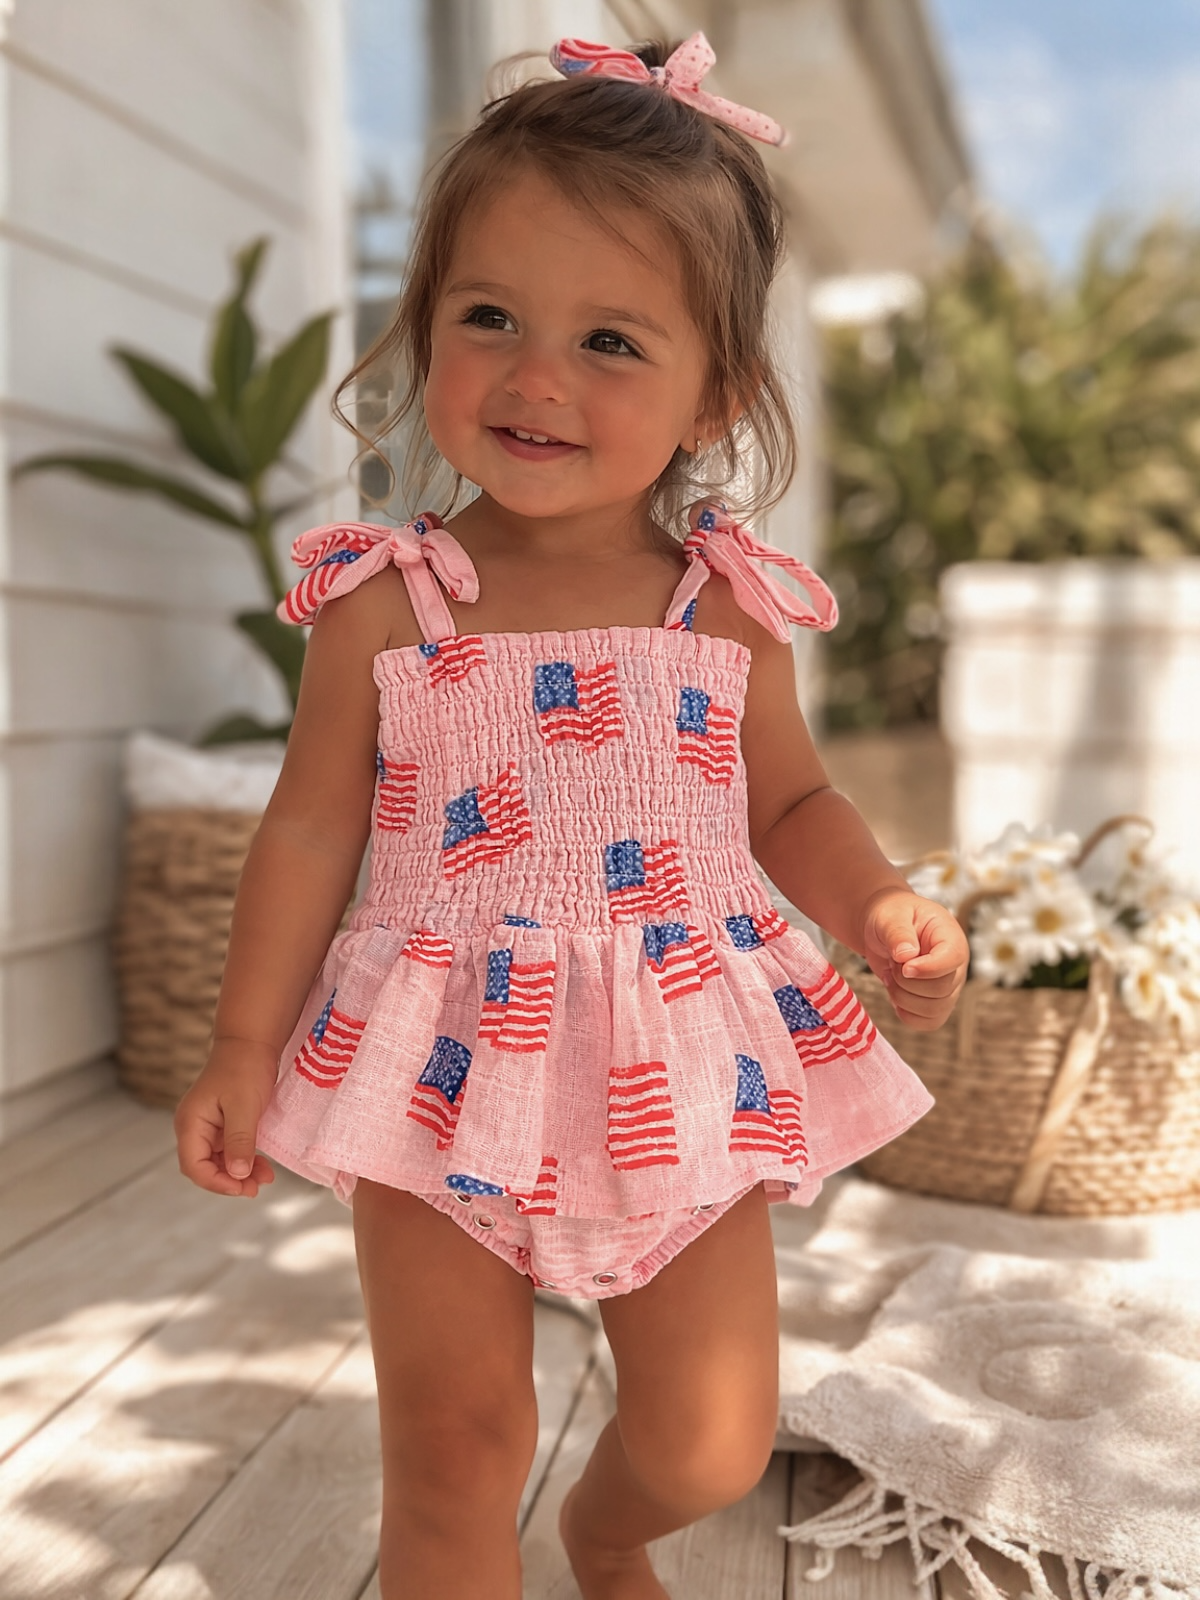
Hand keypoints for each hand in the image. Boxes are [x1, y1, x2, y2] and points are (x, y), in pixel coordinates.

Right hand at [174, 1038, 278, 1196]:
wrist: (252, 1041)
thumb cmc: (245, 1067)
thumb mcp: (244, 1107)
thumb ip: (239, 1141)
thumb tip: (237, 1174)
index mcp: (191, 1123)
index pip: (193, 1166)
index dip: (216, 1183)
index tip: (242, 1188)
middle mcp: (194, 1127)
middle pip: (204, 1167)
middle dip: (229, 1181)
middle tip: (256, 1188)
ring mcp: (208, 1126)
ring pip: (219, 1161)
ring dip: (239, 1173)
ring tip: (265, 1178)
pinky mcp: (222, 1124)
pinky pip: (229, 1150)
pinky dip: (244, 1159)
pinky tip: (262, 1166)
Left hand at [861, 888, 967, 1030]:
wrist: (884, 928)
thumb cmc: (891, 916)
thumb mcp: (891, 916)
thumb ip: (898, 933)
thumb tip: (906, 956)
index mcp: (951, 938)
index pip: (952, 960)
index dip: (927, 968)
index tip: (903, 964)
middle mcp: (956, 965)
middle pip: (941, 990)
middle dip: (907, 982)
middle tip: (893, 964)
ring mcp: (949, 987)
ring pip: (935, 1010)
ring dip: (903, 998)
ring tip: (892, 977)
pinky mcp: (936, 1002)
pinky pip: (929, 1022)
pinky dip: (907, 1015)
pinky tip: (895, 994)